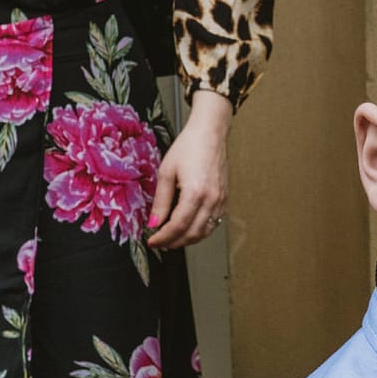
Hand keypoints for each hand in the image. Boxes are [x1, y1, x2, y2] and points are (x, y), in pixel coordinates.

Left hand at [148, 89, 230, 248]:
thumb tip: (154, 222)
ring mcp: (220, 200)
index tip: (152, 240)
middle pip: (192, 233)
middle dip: (174, 242)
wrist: (209, 134)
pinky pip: (213, 223)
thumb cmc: (188, 147)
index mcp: (195, 192)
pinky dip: (200, 231)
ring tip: (172, 238)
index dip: (163, 237)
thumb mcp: (166, 172)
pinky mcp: (224, 199)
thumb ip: (161, 201)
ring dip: (187, 240)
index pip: (178, 225)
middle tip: (160, 242)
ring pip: (204, 232)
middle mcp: (211, 199)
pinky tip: (188, 228)